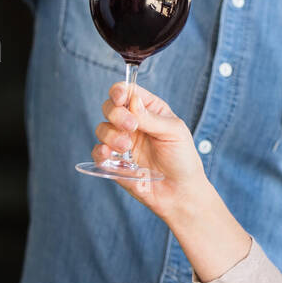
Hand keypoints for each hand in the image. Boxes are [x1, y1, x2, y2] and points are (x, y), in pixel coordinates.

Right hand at [94, 81, 206, 217]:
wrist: (180, 191)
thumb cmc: (183, 158)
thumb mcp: (174, 132)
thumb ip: (151, 117)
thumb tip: (132, 101)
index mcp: (149, 110)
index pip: (127, 91)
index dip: (119, 91)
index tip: (120, 98)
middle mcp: (133, 123)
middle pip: (110, 107)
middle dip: (116, 114)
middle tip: (131, 127)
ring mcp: (122, 142)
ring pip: (102, 128)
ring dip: (111, 135)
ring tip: (127, 147)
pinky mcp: (115, 162)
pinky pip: (98, 152)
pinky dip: (101, 151)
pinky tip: (111, 155)